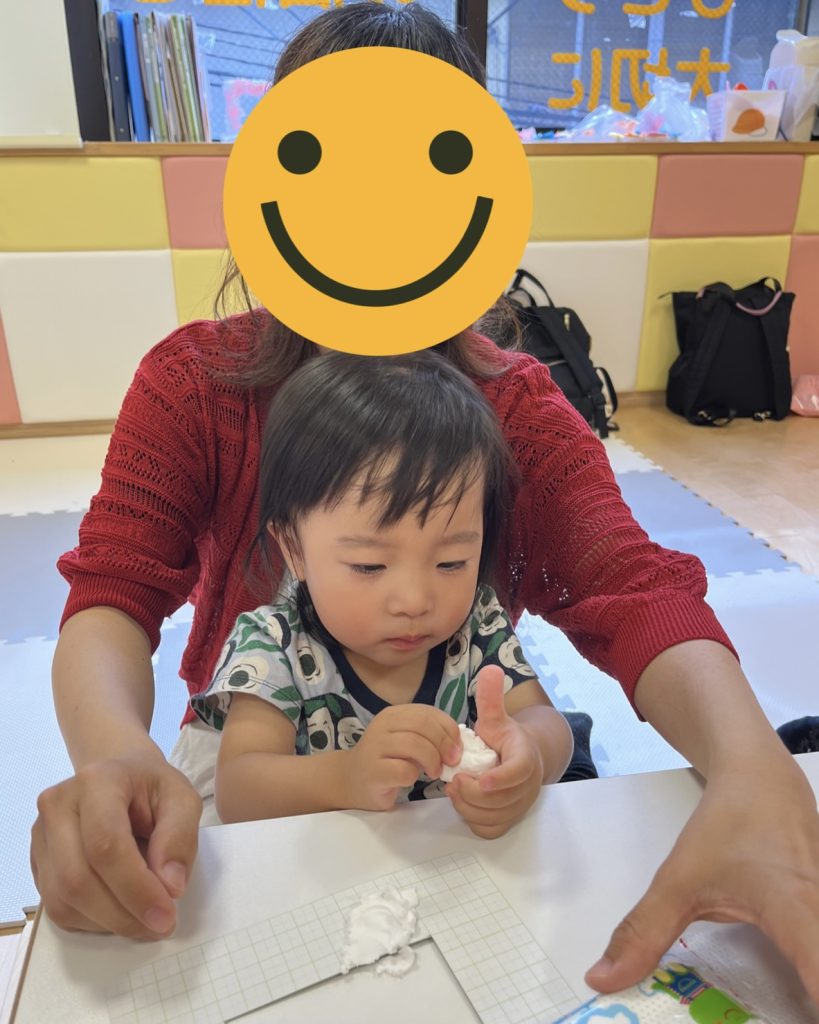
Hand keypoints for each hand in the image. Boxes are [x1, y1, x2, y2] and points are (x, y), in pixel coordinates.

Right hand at [30, 753, 201, 939]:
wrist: (121, 778)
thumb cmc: (152, 789)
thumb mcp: (183, 799)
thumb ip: (180, 837)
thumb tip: (170, 887)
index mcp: (97, 781)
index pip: (106, 844)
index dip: (135, 887)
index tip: (166, 915)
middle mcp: (58, 806)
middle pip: (78, 878)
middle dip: (123, 914)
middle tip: (160, 925)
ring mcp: (41, 835)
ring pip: (63, 899)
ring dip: (108, 922)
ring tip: (144, 920)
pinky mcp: (38, 861)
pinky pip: (57, 907)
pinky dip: (93, 921)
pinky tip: (120, 911)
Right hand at [347, 705, 461, 810]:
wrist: (351, 781)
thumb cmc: (387, 762)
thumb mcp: (408, 742)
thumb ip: (428, 737)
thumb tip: (457, 744)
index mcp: (394, 714)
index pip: (428, 712)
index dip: (448, 729)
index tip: (457, 747)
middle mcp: (383, 725)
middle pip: (423, 725)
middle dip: (443, 744)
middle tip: (451, 761)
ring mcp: (375, 746)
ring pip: (414, 744)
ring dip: (432, 760)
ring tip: (434, 772)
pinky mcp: (373, 770)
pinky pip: (403, 770)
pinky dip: (414, 776)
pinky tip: (410, 779)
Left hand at [446, 665, 543, 838]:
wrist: (520, 760)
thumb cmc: (504, 739)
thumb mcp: (496, 718)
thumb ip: (491, 698)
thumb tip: (491, 668)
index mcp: (525, 758)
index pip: (518, 772)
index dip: (499, 779)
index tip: (478, 780)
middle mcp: (527, 785)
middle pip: (502, 800)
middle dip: (473, 794)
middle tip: (453, 781)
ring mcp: (520, 805)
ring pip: (494, 817)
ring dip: (469, 807)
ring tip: (454, 789)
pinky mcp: (509, 820)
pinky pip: (491, 830)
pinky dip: (474, 820)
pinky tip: (463, 803)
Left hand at [585, 752, 818, 1005]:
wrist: (760, 775)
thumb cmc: (728, 822)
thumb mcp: (680, 879)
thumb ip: (645, 933)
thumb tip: (603, 979)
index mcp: (799, 915)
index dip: (810, 1012)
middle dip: (805, 1009)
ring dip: (807, 994)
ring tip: (784, 1008)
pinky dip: (810, 975)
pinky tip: (794, 996)